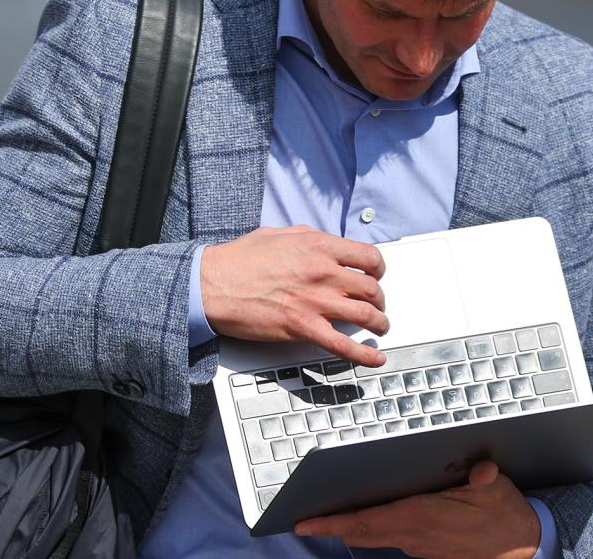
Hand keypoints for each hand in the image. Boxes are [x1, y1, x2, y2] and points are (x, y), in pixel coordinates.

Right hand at [201, 225, 387, 365]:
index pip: (369, 258)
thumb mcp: (278, 234)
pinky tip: (375, 358)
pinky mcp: (303, 328)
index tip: (376, 277)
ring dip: (379, 324)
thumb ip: (307, 237)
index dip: (379, 270)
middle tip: (377, 305)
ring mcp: (315, 302)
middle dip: (380, 300)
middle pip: (372, 289)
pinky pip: (344, 345)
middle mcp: (322, 272)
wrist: (212, 285)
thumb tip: (324, 243)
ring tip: (380, 328)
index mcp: (318, 246)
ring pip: (366, 316)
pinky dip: (365, 354)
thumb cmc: (238, 260)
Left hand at [295, 461, 540, 558]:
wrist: (522, 547)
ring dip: (349, 527)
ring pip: (372, 537)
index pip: (365, 521)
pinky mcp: (425, 549)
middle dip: (330, 526)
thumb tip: (482, 472)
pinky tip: (365, 517)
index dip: (332, 523)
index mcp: (421, 518)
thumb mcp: (497, 490)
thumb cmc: (505, 515)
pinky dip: (371, 529)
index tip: (305, 522)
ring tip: (325, 514)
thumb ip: (485, 479)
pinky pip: (389, 539)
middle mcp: (413, 536)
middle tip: (303, 518)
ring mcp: (417, 546)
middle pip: (359, 533)